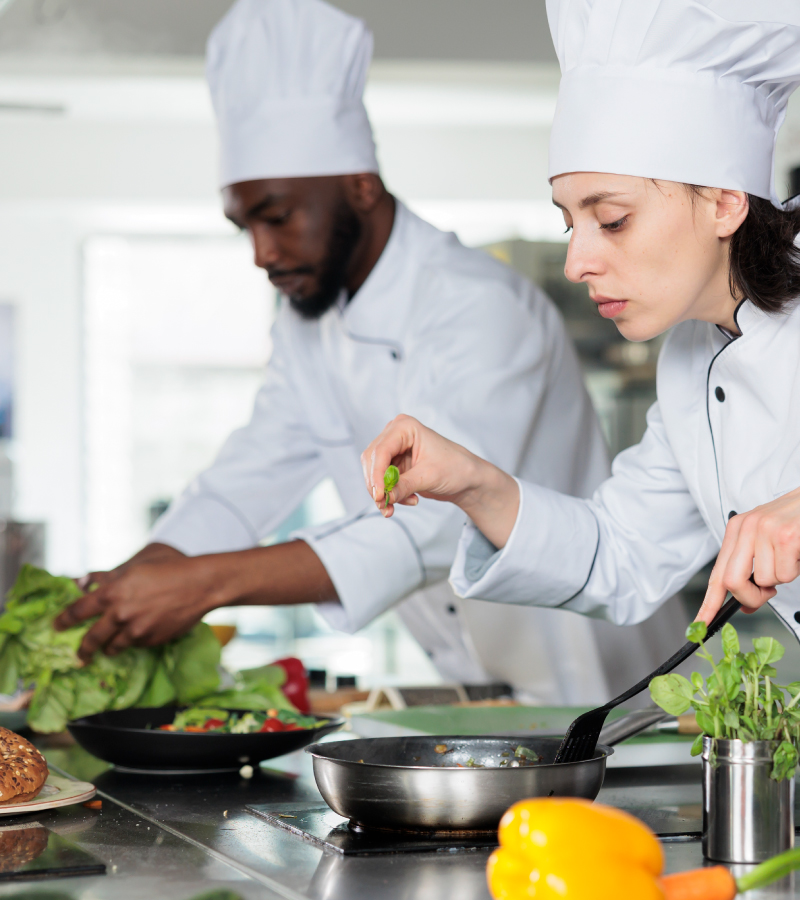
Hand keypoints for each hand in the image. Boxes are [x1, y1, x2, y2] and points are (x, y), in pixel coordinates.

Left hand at [55, 547, 219, 661]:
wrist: (201, 585)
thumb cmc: (171, 568)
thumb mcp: (137, 565)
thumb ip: (108, 577)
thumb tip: (83, 582)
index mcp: (113, 592)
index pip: (78, 611)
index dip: (64, 620)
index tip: (57, 626)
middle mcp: (121, 614)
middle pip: (92, 638)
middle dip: (82, 649)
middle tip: (79, 654)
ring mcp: (137, 630)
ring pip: (113, 646)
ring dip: (108, 648)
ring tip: (107, 649)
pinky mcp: (152, 640)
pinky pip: (136, 645)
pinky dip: (134, 641)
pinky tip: (140, 634)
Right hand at [360, 414, 519, 548]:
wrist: (467, 478)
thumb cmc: (455, 468)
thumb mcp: (429, 477)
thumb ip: (403, 486)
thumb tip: (384, 497)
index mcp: (405, 427)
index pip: (381, 450)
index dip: (376, 474)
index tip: (379, 495)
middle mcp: (395, 434)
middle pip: (372, 461)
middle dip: (377, 485)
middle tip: (384, 505)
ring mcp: (394, 449)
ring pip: (374, 473)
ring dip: (383, 492)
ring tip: (394, 508)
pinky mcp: (395, 464)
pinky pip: (382, 481)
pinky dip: (391, 494)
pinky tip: (410, 500)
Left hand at [697, 487, 799, 623]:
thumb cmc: (795, 523)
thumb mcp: (766, 542)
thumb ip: (750, 571)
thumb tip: (744, 605)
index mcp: (737, 529)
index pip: (717, 572)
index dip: (709, 603)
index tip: (701, 624)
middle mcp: (747, 527)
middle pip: (731, 581)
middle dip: (750, 597)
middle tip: (767, 594)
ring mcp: (765, 530)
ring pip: (765, 581)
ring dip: (782, 577)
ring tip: (790, 556)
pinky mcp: (786, 537)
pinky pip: (785, 575)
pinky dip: (795, 570)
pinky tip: (798, 552)